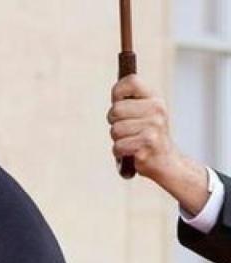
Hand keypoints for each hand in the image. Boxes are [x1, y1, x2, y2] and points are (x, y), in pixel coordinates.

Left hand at [108, 74, 208, 213]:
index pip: (131, 81)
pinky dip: (120, 152)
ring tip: (132, 141)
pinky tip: (132, 152)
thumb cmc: (147, 135)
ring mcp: (154, 126)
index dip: (118, 92)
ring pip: (115, 130)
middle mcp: (157, 109)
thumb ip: (128, 102)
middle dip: (114, 123)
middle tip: (127, 129)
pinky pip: (118, 146)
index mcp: (155, 98)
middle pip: (115, 110)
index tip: (119, 102)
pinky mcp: (148, 143)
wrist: (166, 161)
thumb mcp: (143, 114)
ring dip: (118, 140)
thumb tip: (115, 93)